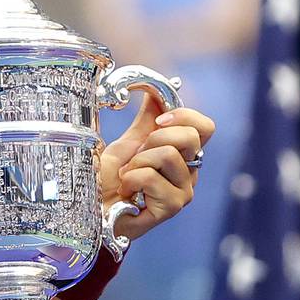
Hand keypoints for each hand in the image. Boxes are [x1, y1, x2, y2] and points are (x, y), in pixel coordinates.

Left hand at [98, 92, 215, 241]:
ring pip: (168, 154)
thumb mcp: (128, 143)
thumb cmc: (110, 180)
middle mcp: (189, 173)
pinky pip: (151, 177)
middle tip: (137, 155)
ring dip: (137, 162)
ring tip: (127, 176)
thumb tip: (157, 91)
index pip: (205, 127)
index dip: (184, 115)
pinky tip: (128, 192)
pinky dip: (131, 179)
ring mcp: (183, 191)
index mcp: (183, 155)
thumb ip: (146, 120)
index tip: (158, 119)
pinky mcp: (171, 207)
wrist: (94, 207)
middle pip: (191, 137)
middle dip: (155, 138)